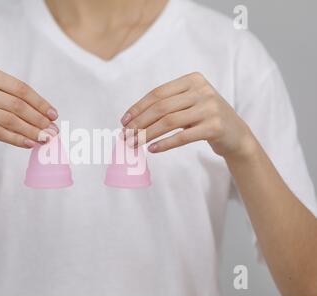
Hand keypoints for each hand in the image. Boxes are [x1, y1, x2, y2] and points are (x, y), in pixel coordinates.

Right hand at [0, 64, 58, 147]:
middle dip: (39, 120)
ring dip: (31, 131)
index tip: (53, 115)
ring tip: (45, 139)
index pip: (21, 88)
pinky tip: (29, 144)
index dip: (40, 102)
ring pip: (9, 120)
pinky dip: (16, 139)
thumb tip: (43, 113)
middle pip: (17, 105)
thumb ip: (9, 94)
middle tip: (53, 131)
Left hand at [121, 72, 256, 158]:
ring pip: (169, 122)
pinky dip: (164, 144)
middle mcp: (202, 91)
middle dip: (139, 123)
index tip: (124, 121)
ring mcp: (210, 108)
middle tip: (126, 136)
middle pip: (161, 108)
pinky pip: (182, 137)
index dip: (138, 108)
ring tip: (134, 144)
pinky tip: (152, 149)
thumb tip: (132, 121)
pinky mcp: (214, 127)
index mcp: (193, 80)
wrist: (237, 134)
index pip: (157, 93)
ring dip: (147, 134)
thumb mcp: (189, 104)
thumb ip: (167, 105)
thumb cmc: (206, 118)